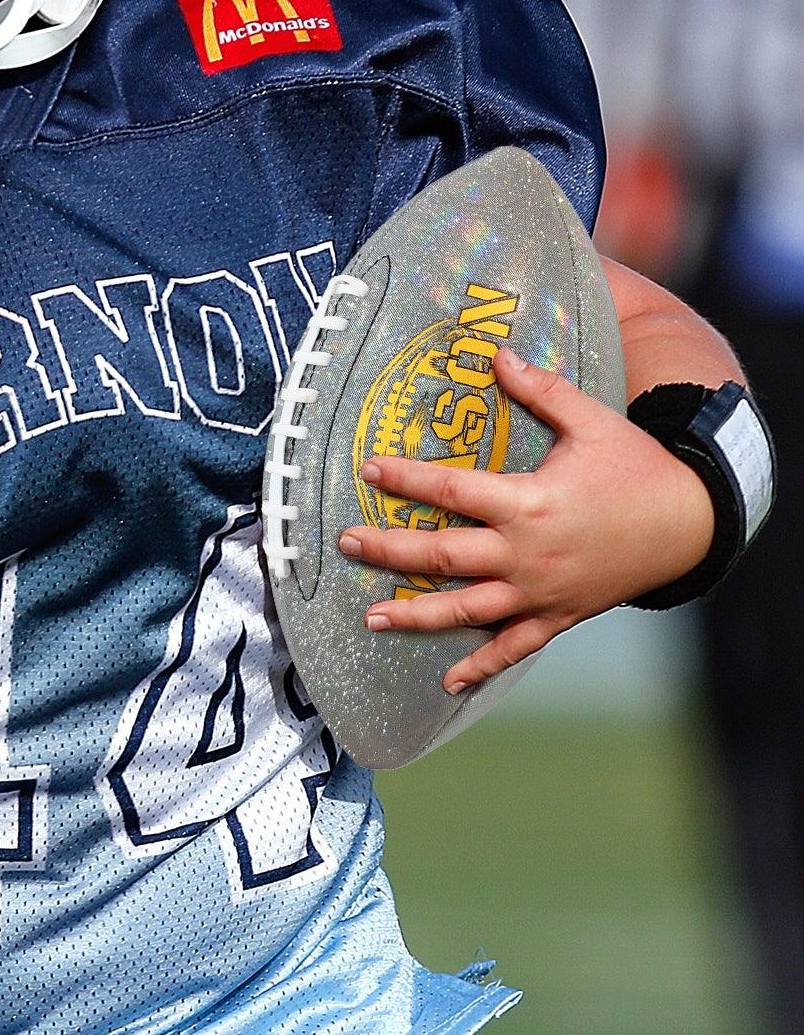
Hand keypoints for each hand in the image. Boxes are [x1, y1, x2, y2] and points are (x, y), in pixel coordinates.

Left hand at [336, 347, 712, 693]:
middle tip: (346, 544)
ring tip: (372, 618)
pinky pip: (514, 648)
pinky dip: (481, 666)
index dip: (406, 479)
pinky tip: (448, 681)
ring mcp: (540, 592)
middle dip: (389, 551)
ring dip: (417, 616)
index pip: (451, 492)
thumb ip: (540, 389)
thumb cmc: (636, 467)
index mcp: (528, 502)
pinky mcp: (558, 617)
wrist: (690, 525)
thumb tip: (496, 353)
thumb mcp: (591, 420)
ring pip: (467, 610)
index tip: (368, 469)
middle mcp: (526, 553)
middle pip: (443, 555)